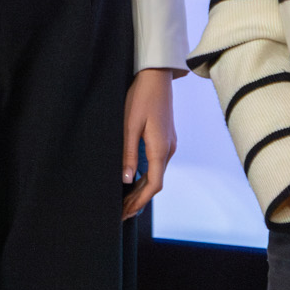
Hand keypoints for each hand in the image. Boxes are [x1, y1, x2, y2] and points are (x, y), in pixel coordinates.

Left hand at [121, 67, 176, 219]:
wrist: (156, 76)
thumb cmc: (140, 97)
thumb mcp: (129, 125)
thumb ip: (128, 153)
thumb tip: (126, 180)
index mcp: (160, 149)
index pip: (153, 185)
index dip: (139, 201)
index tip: (125, 213)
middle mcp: (168, 149)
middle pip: (155, 183)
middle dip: (138, 199)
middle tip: (121, 212)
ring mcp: (168, 143)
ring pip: (156, 174)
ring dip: (141, 189)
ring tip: (124, 200)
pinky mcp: (165, 137)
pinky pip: (156, 164)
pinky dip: (145, 176)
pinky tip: (133, 179)